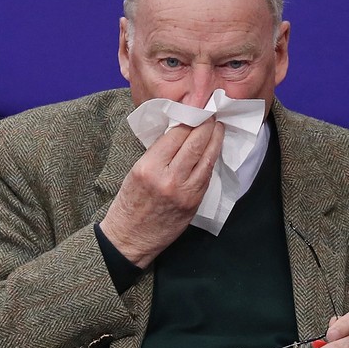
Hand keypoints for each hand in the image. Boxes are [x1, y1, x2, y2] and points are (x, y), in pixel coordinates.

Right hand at [99, 118, 223, 266]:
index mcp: (148, 167)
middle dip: (206, 125)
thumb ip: (158, 153)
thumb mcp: (136, 172)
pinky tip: (214, 149)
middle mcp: (168, 178)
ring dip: (215, 139)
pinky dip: (211, 159)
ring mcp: (184, 191)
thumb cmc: (129, 204)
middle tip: (213, 113)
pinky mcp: (194, 202)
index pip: (176, 135)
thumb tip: (180, 132)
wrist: (130, 237)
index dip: (189, 119)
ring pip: (206, 158)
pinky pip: (206, 175)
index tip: (196, 109)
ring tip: (219, 127)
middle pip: (194, 143)